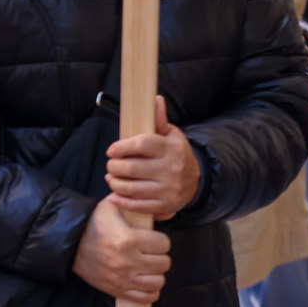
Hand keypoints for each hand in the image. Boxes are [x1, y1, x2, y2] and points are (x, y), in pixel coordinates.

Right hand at [73, 195, 171, 303]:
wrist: (69, 245)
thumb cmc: (92, 224)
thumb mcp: (111, 205)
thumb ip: (134, 202)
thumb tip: (157, 205)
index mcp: (129, 239)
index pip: (164, 244)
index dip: (161, 240)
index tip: (153, 239)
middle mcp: (128, 261)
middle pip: (164, 263)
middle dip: (159, 256)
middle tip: (151, 253)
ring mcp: (123, 278)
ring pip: (158, 281)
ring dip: (155, 273)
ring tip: (148, 266)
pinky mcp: (117, 290)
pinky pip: (146, 297)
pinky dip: (149, 290)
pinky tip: (144, 280)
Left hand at [106, 97, 201, 219]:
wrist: (196, 181)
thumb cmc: (176, 155)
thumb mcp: (171, 135)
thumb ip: (159, 120)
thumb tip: (155, 100)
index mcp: (172, 148)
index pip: (143, 144)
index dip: (122, 147)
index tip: (112, 150)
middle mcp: (171, 169)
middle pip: (132, 168)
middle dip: (114, 167)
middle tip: (111, 165)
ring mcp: (168, 189)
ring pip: (132, 188)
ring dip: (115, 183)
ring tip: (111, 178)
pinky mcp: (165, 205)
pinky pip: (137, 206)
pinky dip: (122, 201)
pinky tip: (114, 195)